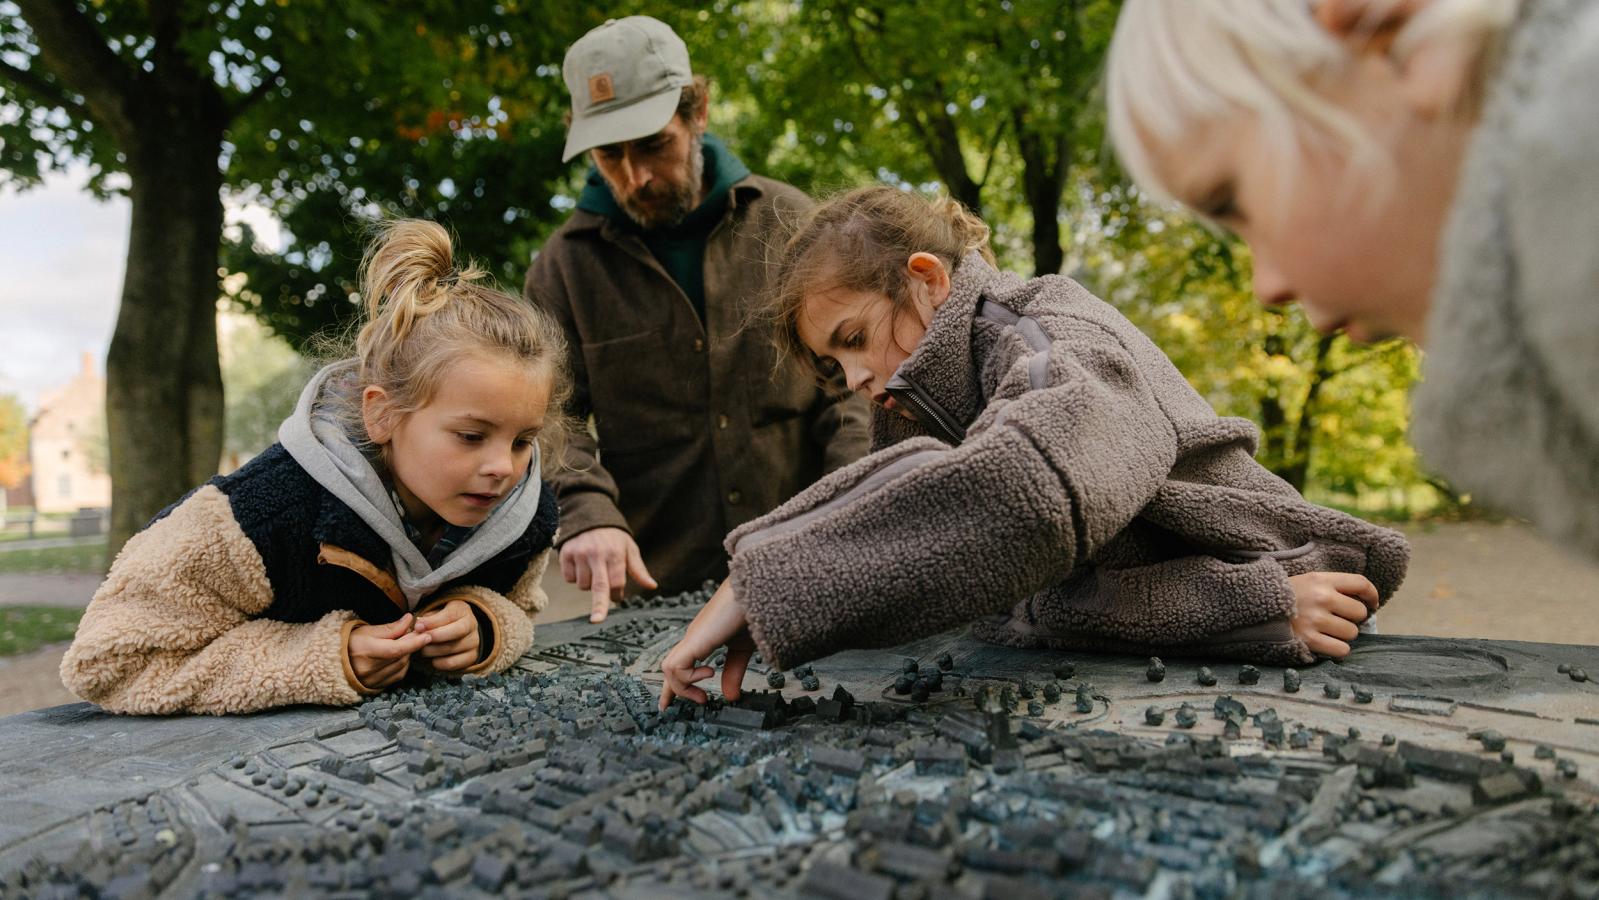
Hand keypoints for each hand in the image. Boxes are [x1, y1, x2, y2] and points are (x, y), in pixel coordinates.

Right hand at [347, 614, 431, 688]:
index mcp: (365, 651)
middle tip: (413, 634)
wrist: (331, 662)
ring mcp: (372, 680)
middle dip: (411, 645)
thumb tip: (409, 620)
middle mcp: (368, 669)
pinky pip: (397, 676)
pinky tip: (398, 657)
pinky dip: (402, 665)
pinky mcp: (375, 687)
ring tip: (402, 644)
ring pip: (401, 667)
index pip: (396, 649)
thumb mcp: (367, 630)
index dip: (414, 643)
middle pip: (401, 658)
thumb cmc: (350, 643)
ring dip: (407, 655)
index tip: (426, 635)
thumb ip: (391, 628)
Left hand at [414, 599, 482, 671]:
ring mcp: (473, 641)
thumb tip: (418, 627)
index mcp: (461, 610)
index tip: (418, 627)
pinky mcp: (472, 657)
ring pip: (452, 648)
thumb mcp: (435, 614)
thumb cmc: (441, 622)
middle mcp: (471, 624)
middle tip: (420, 640)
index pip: (450, 615)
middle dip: (436, 636)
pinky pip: (453, 663)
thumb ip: (427, 619)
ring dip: (433, 650)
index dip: (433, 622)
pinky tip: (432, 659)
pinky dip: (439, 663)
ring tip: (422, 649)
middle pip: (457, 631)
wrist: (456, 633)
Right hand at [560, 526, 656, 623]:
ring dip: (588, 584)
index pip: (616, 582)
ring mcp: (579, 554)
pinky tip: (581, 565)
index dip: (617, 594)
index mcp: (615, 554)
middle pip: (598, 586)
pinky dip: (575, 577)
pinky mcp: (565, 554)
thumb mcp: (629, 549)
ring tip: (593, 569)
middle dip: (598, 605)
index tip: (617, 597)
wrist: (590, 516)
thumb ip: (639, 570)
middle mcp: (596, 554)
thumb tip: (652, 586)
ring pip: (583, 585)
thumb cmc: (613, 538)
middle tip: (597, 620)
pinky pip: (569, 578)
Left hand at [658, 579, 754, 707]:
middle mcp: (693, 638)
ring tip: (704, 694)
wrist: (758, 592)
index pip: (680, 664)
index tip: (667, 703)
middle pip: (669, 667)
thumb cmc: (753, 613)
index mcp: (702, 639)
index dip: (674, 686)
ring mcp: (693, 637)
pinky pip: (676, 666)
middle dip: (670, 691)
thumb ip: (734, 671)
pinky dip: (688, 677)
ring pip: (668, 668)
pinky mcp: (696, 639)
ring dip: (683, 687)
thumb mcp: (743, 650)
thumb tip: (729, 696)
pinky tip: (709, 672)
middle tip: (682, 705)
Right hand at [1289, 572, 1378, 657]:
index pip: (1361, 584)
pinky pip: (1341, 650)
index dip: (1372, 596)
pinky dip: (1337, 649)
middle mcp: (1321, 597)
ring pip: (1352, 633)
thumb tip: (1366, 604)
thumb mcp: (1308, 582)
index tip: (1371, 605)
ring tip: (1327, 631)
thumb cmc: (1287, 597)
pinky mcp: (1309, 640)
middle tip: (1339, 619)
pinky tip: (1326, 643)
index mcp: (1321, 579)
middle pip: (1360, 612)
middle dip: (1353, 619)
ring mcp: (1315, 619)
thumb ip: (1335, 587)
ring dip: (1343, 635)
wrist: (1256, 609)